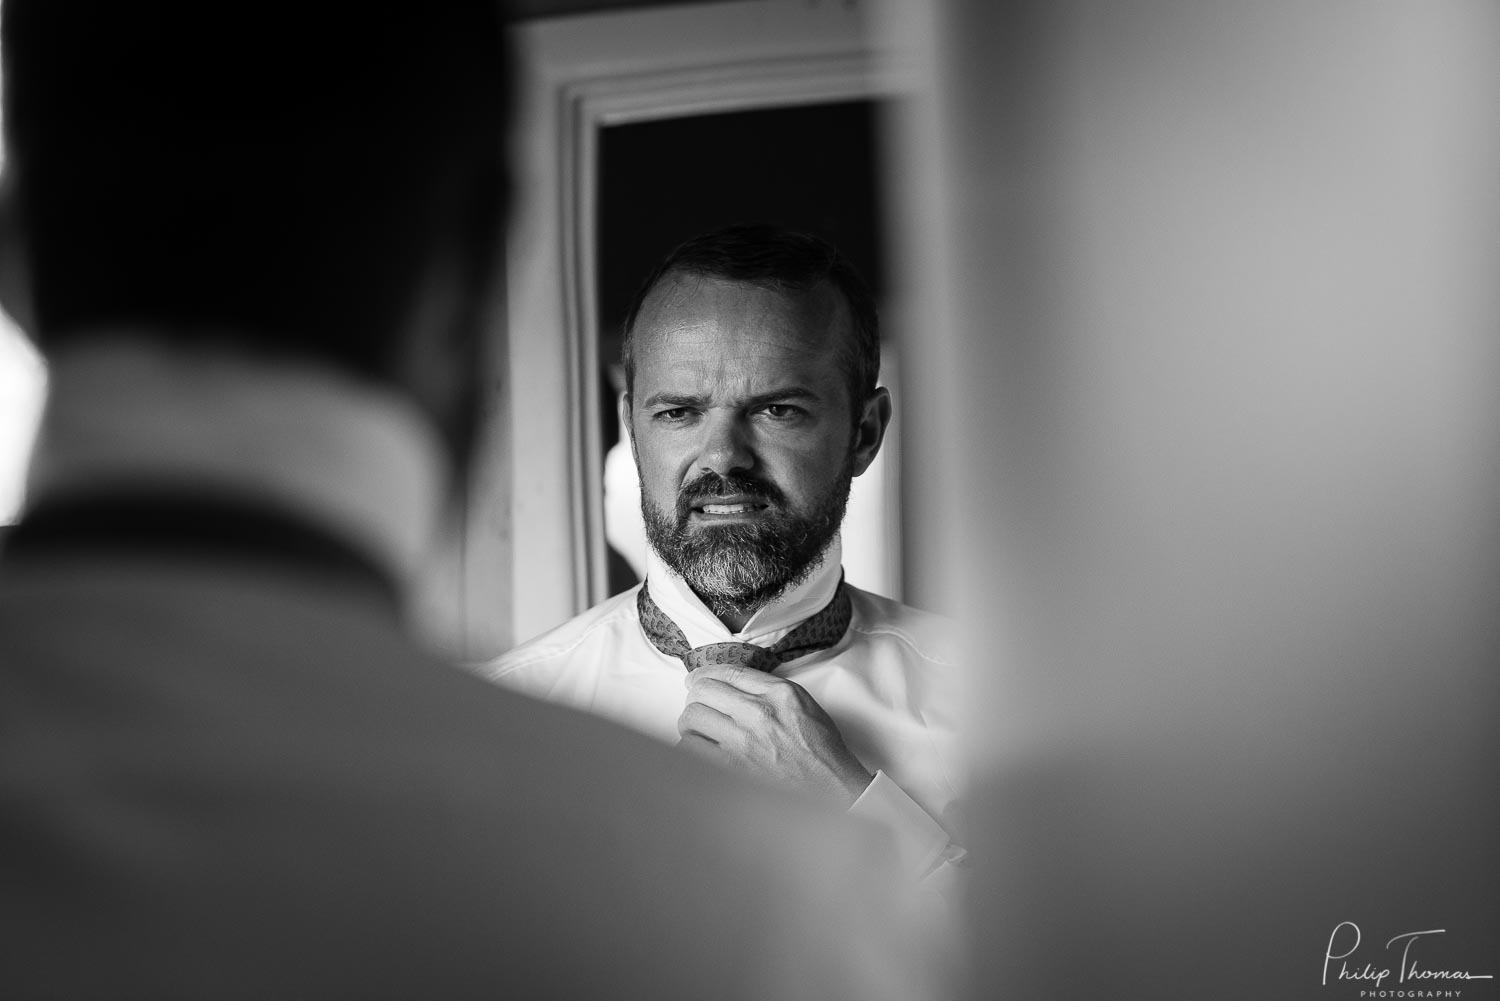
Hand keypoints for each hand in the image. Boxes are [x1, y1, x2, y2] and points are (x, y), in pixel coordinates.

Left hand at [677, 664, 874, 807]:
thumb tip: (728, 681)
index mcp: (778, 693)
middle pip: (702, 691)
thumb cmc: (818, 747)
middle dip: (695, 697)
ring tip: (699, 729)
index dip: (704, 673)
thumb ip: (766, 687)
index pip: (727, 672)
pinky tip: (701, 749)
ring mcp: (743, 743)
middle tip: (698, 705)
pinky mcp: (731, 769)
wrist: (830, 785)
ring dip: (691, 722)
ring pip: (691, 718)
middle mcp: (759, 714)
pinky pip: (691, 749)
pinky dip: (691, 747)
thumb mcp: (801, 702)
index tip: (696, 680)